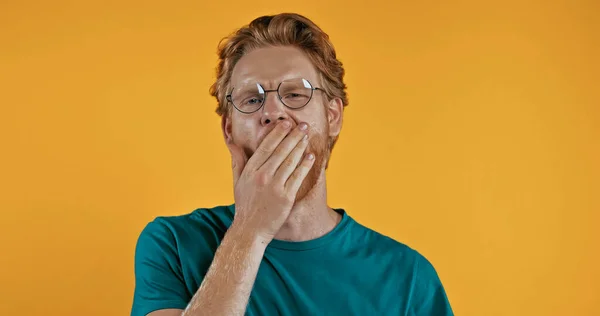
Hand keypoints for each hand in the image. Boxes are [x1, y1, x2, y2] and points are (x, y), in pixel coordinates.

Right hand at [226, 120, 313, 242]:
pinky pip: (298, 177)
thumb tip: (232, 142)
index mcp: (250, 171)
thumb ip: (237, 160)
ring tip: (307, 137)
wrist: (250, 230)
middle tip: (303, 125)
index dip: (277, 133)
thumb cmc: (245, 205)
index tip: (286, 123)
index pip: (266, 147)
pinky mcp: (286, 197)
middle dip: (293, 136)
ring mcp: (274, 187)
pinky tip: (311, 157)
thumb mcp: (237, 181)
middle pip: (280, 151)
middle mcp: (262, 177)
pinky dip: (305, 166)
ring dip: (300, 147)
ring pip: (290, 162)